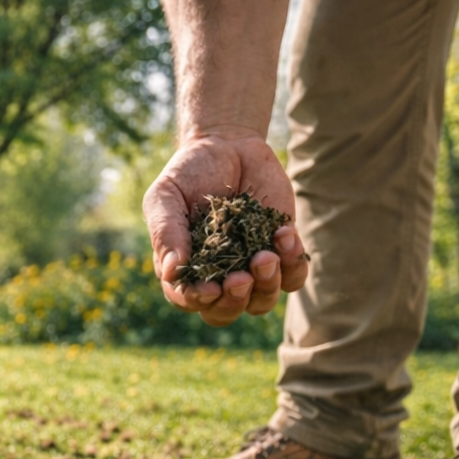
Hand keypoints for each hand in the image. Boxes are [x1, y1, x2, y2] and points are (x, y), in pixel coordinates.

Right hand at [142, 129, 308, 325]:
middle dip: (235, 300)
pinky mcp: (282, 251)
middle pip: (226, 312)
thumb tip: (172, 272)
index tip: (210, 288)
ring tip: (266, 255)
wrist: (226, 145)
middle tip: (241, 276)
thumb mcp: (165, 197)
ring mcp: (252, 266)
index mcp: (186, 269)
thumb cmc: (188, 174)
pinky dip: (293, 263)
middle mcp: (219, 275)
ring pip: (262, 302)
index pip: (189, 300)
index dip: (199, 300)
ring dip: (266, 285)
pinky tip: (285, 234)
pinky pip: (294, 276)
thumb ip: (166, 233)